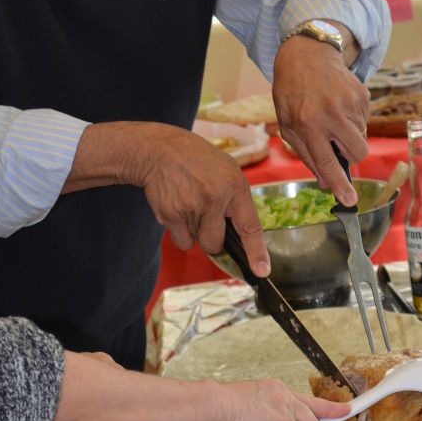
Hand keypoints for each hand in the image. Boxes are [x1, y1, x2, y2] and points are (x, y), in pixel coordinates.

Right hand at [64, 121, 270, 276]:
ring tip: (188, 202)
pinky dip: (178, 230)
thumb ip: (235, 201)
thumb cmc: (197, 161)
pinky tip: (176, 206)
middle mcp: (215, 198)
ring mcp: (192, 207)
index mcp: (235, 186)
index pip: (249, 226)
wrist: (160, 150)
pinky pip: (181, 240)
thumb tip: (239, 236)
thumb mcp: (227, 171)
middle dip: (211, 238)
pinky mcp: (171, 213)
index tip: (261, 270)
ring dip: (193, 230)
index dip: (256, 251)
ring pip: (196, 242)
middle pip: (215, 243)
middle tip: (204, 215)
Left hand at [272, 31, 369, 205]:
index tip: (350, 201)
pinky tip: (338, 104)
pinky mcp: (362, 94)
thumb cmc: (292, 94)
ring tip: (331, 116)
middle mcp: (330, 113)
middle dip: (350, 155)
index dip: (339, 183)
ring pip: (361, 138)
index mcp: (307, 123)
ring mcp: (349, 102)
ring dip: (348, 135)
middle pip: (357, 152)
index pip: (326, 161)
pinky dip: (352, 120)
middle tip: (334, 143)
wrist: (307, 55)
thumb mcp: (288, 125)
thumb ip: (307, 155)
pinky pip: (364, 121)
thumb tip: (326, 181)